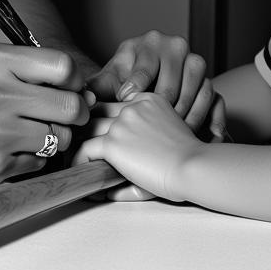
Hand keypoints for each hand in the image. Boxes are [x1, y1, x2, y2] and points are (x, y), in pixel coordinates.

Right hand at [0, 43, 92, 188]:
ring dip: (53, 139)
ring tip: (28, 133)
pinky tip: (11, 150)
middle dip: (73, 114)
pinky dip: (33, 158)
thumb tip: (88, 94)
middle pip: (70, 105)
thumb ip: (37, 73)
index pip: (63, 66)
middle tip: (60, 117)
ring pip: (60, 138)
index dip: (74, 81)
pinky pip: (40, 162)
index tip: (69, 89)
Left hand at [76, 92, 208, 201]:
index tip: (96, 131)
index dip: (103, 116)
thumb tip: (127, 142)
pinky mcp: (113, 143)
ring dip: (81, 144)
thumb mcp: (167, 138)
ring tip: (77, 159)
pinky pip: (85, 149)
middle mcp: (132, 106)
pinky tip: (80, 170)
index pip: (116, 102)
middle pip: (98, 112)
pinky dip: (79, 160)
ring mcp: (121, 123)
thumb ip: (145, 136)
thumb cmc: (187, 159)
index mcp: (148, 99)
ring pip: (88, 129)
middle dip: (86, 127)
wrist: (194, 167)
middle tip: (79, 144)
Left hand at [87, 31, 213, 131]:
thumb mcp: (110, 80)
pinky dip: (213, 118)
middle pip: (171, 83)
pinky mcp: (209, 80)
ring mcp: (195, 62)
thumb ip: (96, 87)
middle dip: (162, 109)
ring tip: (174, 137)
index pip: (145, 65)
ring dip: (186, 116)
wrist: (146, 81)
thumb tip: (86, 98)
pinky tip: (208, 136)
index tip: (128, 99)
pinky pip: (216, 99)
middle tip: (151, 130)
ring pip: (197, 89)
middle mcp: (175, 47)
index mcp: (149, 43)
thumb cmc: (126, 82)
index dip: (136, 84)